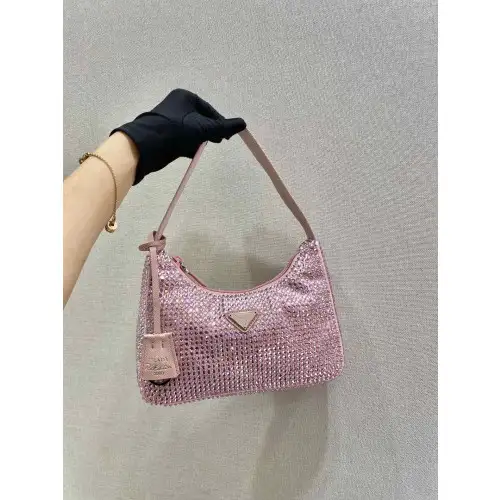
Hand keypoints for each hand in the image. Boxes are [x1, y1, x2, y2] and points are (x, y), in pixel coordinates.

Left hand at [111, 89, 245, 183]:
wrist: (146, 146)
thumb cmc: (176, 132)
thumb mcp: (204, 129)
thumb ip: (224, 127)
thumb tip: (243, 123)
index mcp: (185, 97)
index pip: (209, 110)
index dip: (219, 123)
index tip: (226, 136)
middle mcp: (176, 105)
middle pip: (201, 120)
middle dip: (209, 132)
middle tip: (217, 142)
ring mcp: (169, 120)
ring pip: (191, 130)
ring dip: (198, 140)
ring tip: (201, 148)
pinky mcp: (164, 134)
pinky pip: (181, 139)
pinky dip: (188, 145)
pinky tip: (191, 152)